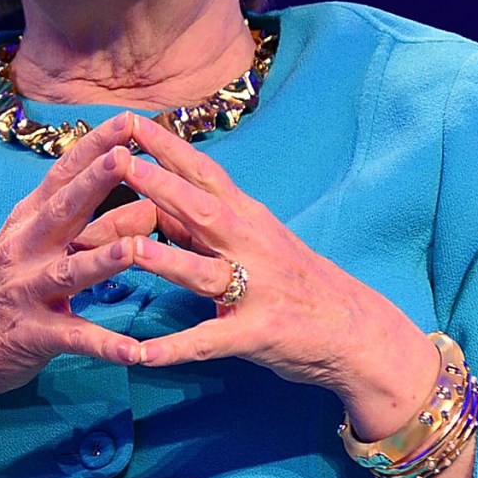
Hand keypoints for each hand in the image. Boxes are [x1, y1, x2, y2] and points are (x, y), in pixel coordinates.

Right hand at [0, 112, 156, 413]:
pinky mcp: (30, 335)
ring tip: (136, 249)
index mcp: (28, 222)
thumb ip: (97, 229)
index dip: (94, 146)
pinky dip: (103, 345)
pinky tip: (134, 352)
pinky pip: (72, 339)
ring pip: (68, 271)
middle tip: (127, 155)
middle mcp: (24, 249)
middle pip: (63, 210)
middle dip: (95, 182)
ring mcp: (25, 292)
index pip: (63, 175)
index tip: (128, 119)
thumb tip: (153, 205)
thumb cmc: (2, 293)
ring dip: (102, 259)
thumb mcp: (43, 252)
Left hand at [114, 114, 438, 437]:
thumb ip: (209, 224)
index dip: (169, 148)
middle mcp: (253, 247)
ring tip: (126, 249)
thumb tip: (158, 199)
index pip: (205, 174)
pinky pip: (210, 342)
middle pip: (202, 210)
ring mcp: (257, 291)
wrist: (359, 333)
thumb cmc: (301, 283)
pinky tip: (141, 355)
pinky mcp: (257, 334)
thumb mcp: (259, 241)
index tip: (132, 122)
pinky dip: (176, 349)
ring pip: (204, 271)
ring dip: (166, 260)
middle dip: (160, 184)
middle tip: (119, 160)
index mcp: (251, 220)